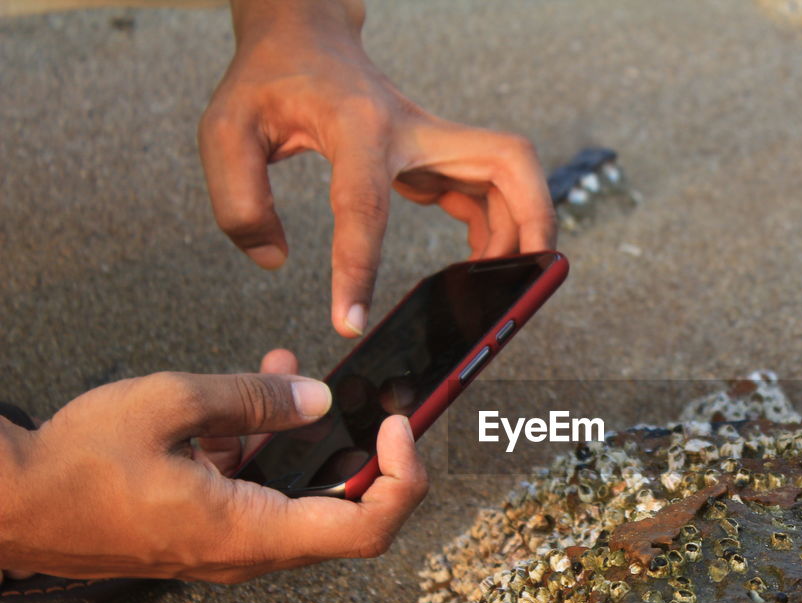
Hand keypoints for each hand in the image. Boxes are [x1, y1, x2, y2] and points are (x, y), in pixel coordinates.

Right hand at [0, 350, 428, 582]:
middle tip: (378, 402)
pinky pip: (255, 490)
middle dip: (366, 452)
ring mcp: (226, 544)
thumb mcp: (170, 405)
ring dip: (307, 437)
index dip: (401, 479)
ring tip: (293, 372)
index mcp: (250, 532)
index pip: (366, 529)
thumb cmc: (74, 465)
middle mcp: (248, 551)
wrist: (7, 504)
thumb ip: (253, 399)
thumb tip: (318, 398)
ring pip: (296, 493)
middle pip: (344, 514)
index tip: (398, 426)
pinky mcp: (203, 529)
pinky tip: (248, 391)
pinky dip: (264, 445)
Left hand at [199, 0, 556, 337]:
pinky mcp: (438, 156)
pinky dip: (497, 232)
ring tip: (496, 285)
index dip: (359, 268)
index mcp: (356, 125)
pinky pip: (489, 195)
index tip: (351, 321)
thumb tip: (273, 259)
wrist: (303, 38)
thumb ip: (238, 201)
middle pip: (508, 162)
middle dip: (532, 221)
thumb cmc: (268, 80)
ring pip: (510, 179)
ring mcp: (434, 140)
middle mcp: (411, 129)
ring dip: (520, 231)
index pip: (366, 203)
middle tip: (528, 278)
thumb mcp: (225, 131)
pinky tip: (477, 265)